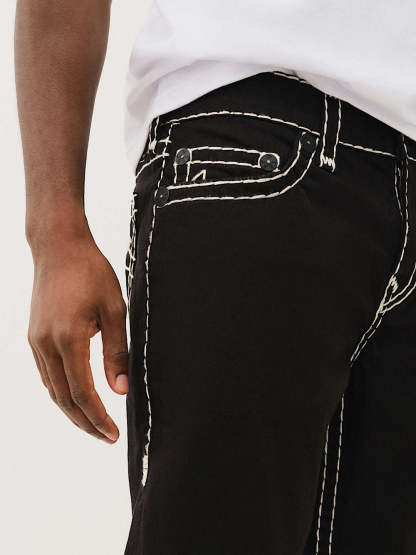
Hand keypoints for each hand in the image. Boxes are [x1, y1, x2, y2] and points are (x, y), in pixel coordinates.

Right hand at [28, 228, 127, 443]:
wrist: (58, 247)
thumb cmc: (91, 272)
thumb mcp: (114, 309)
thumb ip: (116, 351)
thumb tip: (120, 390)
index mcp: (68, 338)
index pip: (82, 392)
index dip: (98, 417)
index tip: (113, 434)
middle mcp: (46, 344)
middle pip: (63, 398)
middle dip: (85, 422)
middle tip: (105, 437)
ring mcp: (36, 341)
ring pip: (52, 389)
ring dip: (72, 410)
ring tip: (94, 423)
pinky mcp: (34, 336)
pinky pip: (46, 375)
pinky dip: (61, 392)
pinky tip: (76, 397)